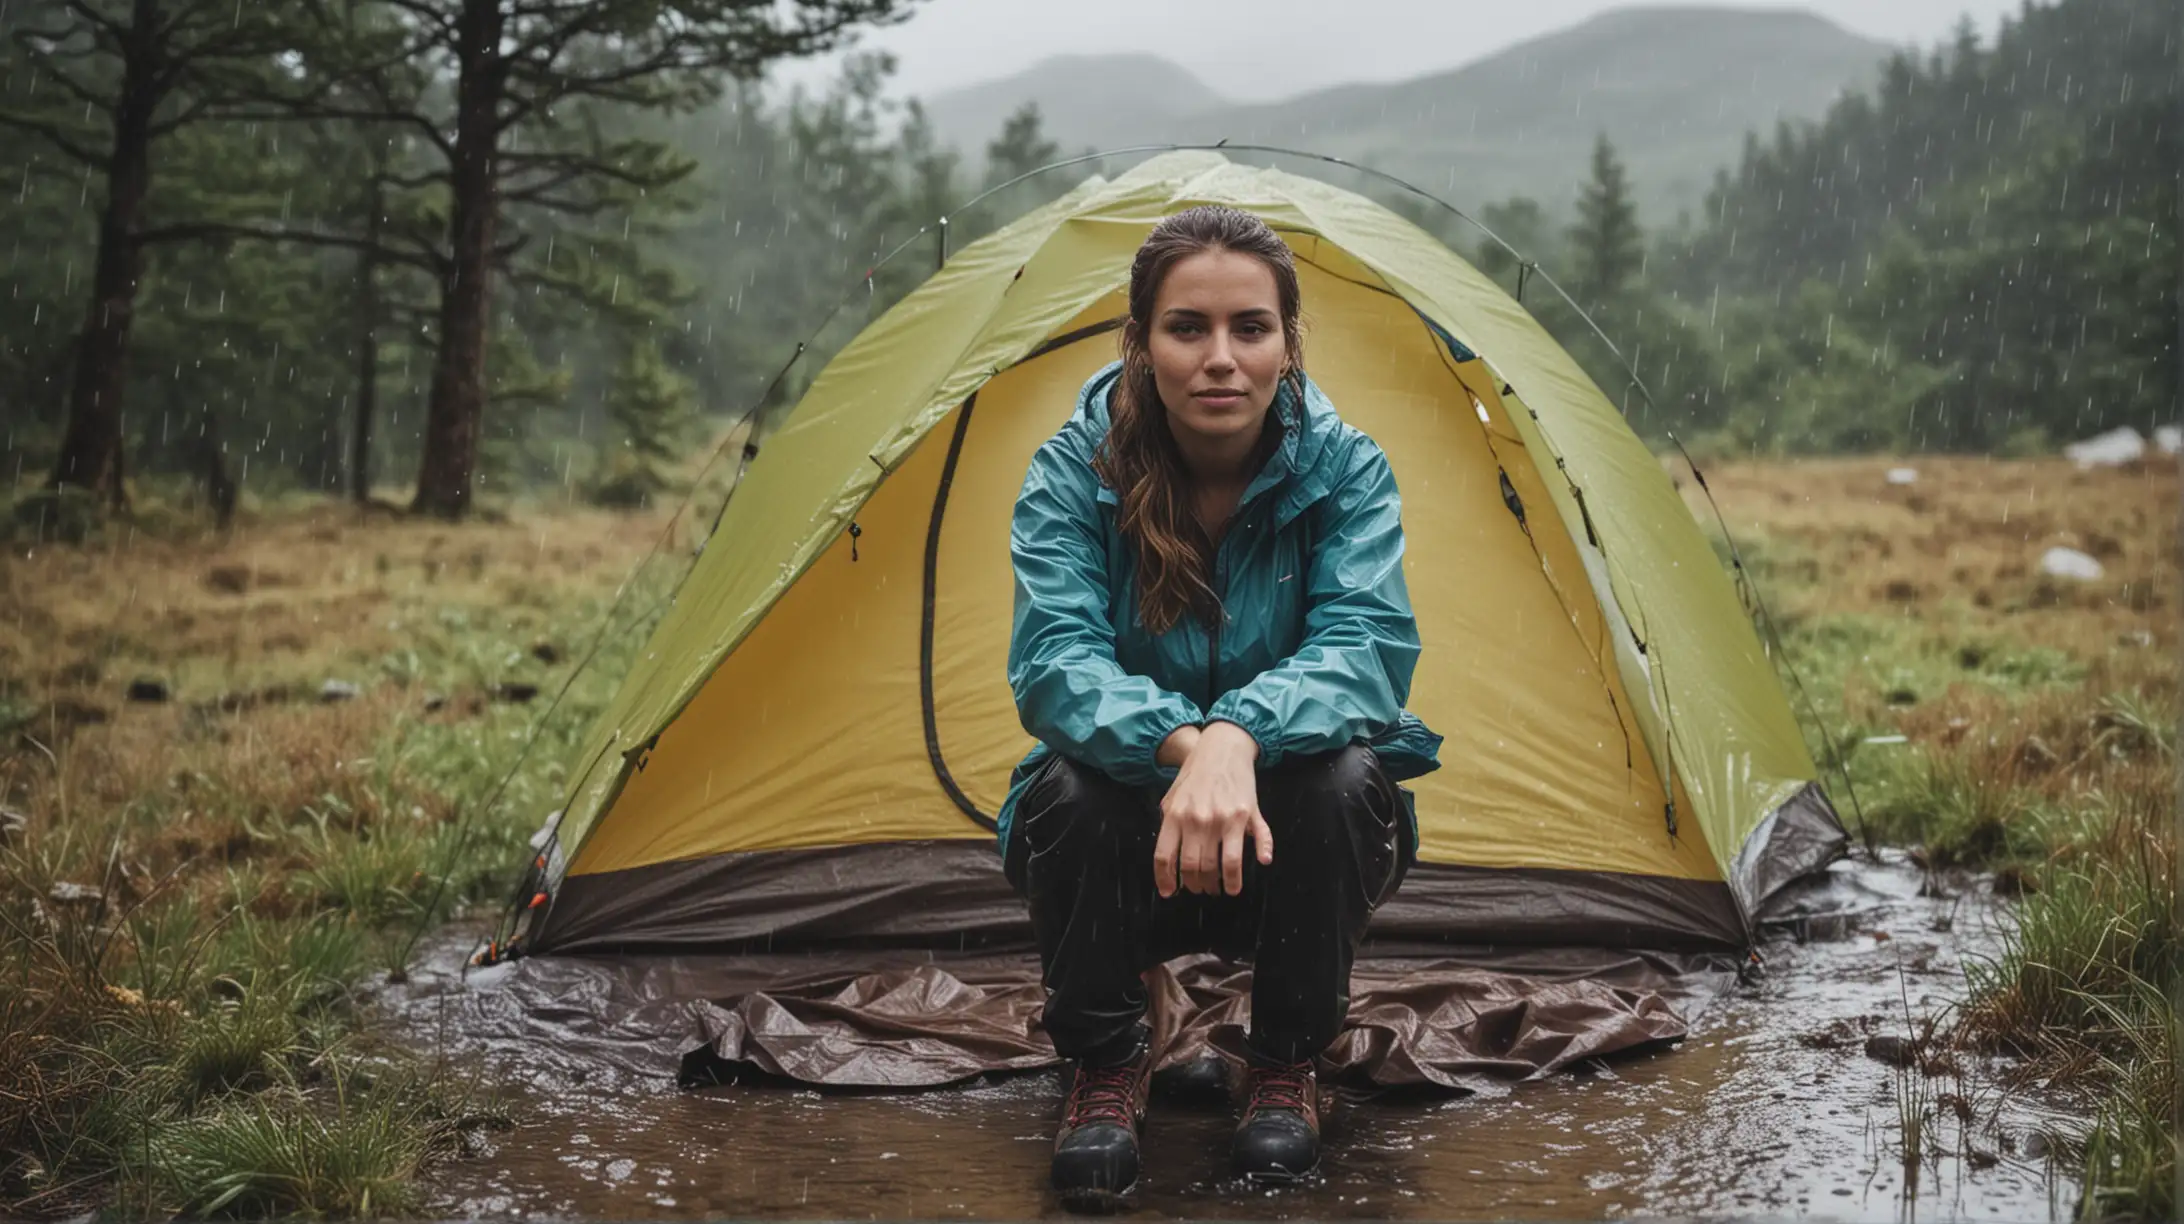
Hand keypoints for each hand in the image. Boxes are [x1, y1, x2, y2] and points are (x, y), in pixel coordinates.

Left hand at [1154, 722, 1271, 897]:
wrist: (1222, 748)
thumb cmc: (1195, 775)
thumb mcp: (1172, 798)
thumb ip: (1168, 827)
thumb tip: (1168, 862)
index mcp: (1175, 815)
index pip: (1165, 857)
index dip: (1166, 880)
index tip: (1171, 892)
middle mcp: (1197, 819)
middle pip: (1193, 866)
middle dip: (1196, 885)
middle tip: (1200, 889)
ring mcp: (1222, 818)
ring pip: (1220, 866)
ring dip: (1220, 884)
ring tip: (1222, 889)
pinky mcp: (1245, 815)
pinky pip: (1249, 847)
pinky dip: (1248, 865)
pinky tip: (1246, 875)